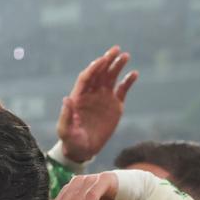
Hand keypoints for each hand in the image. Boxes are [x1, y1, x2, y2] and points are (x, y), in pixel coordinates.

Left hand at [57, 46, 138, 162]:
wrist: (83, 150)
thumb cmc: (71, 140)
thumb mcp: (65, 130)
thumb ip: (66, 115)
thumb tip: (66, 98)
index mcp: (78, 96)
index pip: (86, 77)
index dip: (93, 68)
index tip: (102, 60)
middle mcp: (91, 94)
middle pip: (99, 73)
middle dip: (107, 60)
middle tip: (116, 50)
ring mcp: (104, 98)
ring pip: (111, 77)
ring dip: (117, 66)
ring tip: (125, 56)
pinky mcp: (115, 105)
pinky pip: (122, 90)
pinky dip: (128, 81)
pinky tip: (134, 73)